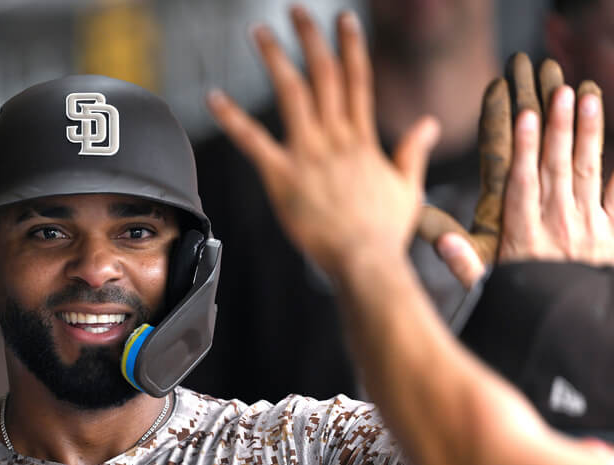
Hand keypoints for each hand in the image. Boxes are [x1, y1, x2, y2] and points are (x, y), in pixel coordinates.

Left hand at [207, 8, 437, 277]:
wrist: (366, 260)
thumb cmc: (385, 232)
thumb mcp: (408, 187)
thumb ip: (413, 151)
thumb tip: (429, 124)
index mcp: (362, 139)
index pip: (357, 80)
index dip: (351, 46)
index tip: (344, 19)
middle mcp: (336, 137)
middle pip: (323, 75)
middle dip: (309, 39)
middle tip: (295, 10)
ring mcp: (309, 154)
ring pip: (292, 94)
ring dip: (274, 59)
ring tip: (258, 33)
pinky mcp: (283, 175)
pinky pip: (253, 140)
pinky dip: (232, 118)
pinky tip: (214, 97)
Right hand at [423, 54, 613, 285]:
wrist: (574, 328)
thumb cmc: (525, 306)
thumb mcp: (488, 290)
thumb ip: (466, 263)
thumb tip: (440, 241)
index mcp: (524, 236)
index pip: (522, 182)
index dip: (523, 148)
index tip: (525, 114)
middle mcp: (558, 225)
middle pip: (556, 167)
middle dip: (557, 127)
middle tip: (558, 90)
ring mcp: (589, 227)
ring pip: (588, 171)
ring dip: (587, 132)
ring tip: (586, 96)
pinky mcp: (612, 233)